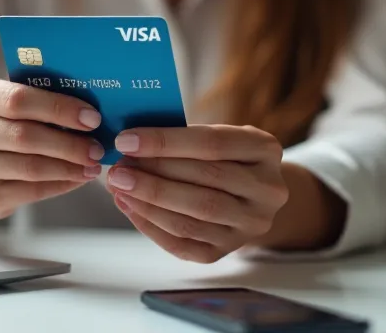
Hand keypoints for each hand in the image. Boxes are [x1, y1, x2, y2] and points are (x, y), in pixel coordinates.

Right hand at [0, 78, 104, 219]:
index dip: (59, 108)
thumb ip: (41, 102)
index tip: (92, 118)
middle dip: (69, 143)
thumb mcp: (11, 106)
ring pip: (31, 167)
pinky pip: (32, 191)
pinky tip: (78, 178)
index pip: (19, 99)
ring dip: (69, 167)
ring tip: (93, 165)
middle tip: (98, 147)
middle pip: (26, 136)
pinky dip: (61, 184)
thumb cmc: (3, 127)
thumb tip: (92, 111)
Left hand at [105, 125, 288, 262]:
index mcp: (265, 150)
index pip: (212, 143)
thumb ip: (183, 137)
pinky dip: (152, 226)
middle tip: (118, 168)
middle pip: (205, 180)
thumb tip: (130, 144)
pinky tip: (129, 207)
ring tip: (119, 186)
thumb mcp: (217, 136)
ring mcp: (252, 224)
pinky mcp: (231, 248)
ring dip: (149, 200)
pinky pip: (186, 243)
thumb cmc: (224, 157)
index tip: (126, 141)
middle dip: (154, 173)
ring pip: (195, 214)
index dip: (165, 142)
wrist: (250, 195)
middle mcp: (268, 190)